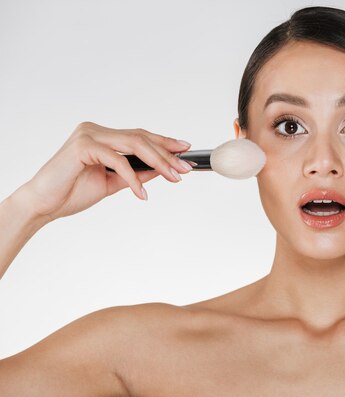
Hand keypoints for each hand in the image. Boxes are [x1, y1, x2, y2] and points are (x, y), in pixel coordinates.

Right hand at [14, 121, 192, 221]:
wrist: (44, 204)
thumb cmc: (73, 192)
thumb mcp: (114, 183)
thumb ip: (136, 173)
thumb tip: (162, 171)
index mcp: (102, 136)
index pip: (140, 135)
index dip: (165, 142)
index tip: (186, 151)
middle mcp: (96, 130)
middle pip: (141, 138)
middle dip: (167, 154)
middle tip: (185, 169)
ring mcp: (89, 135)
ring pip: (134, 144)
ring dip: (158, 162)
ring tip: (173, 177)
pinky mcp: (83, 146)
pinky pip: (118, 160)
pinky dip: (133, 177)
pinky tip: (141, 193)